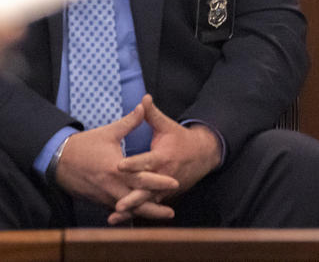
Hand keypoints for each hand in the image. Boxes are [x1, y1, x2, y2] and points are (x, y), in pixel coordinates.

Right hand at [55, 103, 178, 219]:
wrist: (59, 160)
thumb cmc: (84, 145)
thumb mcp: (108, 132)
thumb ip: (129, 122)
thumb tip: (143, 107)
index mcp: (116, 169)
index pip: (142, 178)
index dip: (159, 182)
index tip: (175, 183)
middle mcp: (112, 186)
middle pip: (137, 202)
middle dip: (155, 208)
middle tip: (171, 212)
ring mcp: (105, 196)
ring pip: (128, 209)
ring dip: (144, 213)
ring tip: (160, 215)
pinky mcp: (99, 201)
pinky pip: (117, 210)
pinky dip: (129, 213)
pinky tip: (138, 214)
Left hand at [111, 94, 220, 221]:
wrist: (202, 155)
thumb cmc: (180, 138)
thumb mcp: (167, 125)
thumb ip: (152, 114)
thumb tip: (144, 97)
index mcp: (163, 157)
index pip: (146, 161)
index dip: (133, 164)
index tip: (119, 165)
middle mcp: (164, 176)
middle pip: (147, 189)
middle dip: (133, 198)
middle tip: (118, 204)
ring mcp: (165, 189)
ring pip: (147, 202)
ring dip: (132, 209)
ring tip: (115, 217)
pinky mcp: (165, 196)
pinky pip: (149, 207)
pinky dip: (137, 213)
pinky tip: (121, 220)